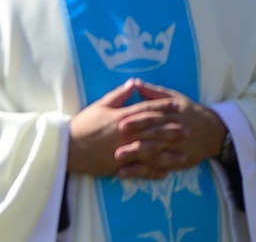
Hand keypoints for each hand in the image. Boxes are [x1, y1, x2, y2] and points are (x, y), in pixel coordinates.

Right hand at [68, 78, 186, 177]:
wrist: (67, 146)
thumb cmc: (83, 124)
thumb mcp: (99, 106)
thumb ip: (117, 95)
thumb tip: (132, 83)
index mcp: (119, 118)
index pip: (145, 110)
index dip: (162, 107)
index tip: (177, 105)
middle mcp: (123, 134)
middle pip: (152, 131)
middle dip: (171, 130)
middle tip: (188, 129)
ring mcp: (122, 150)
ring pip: (149, 152)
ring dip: (167, 154)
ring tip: (183, 155)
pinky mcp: (118, 165)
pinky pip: (139, 169)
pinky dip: (152, 171)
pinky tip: (165, 173)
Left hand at [115, 80, 226, 176]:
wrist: (214, 132)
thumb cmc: (190, 112)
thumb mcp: (174, 98)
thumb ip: (153, 92)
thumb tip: (135, 82)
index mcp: (170, 116)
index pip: (152, 119)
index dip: (137, 121)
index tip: (121, 124)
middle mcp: (172, 134)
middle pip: (152, 139)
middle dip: (134, 144)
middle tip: (115, 148)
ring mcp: (174, 150)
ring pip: (154, 156)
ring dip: (136, 160)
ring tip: (118, 162)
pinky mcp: (175, 162)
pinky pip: (157, 168)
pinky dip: (142, 172)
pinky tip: (126, 173)